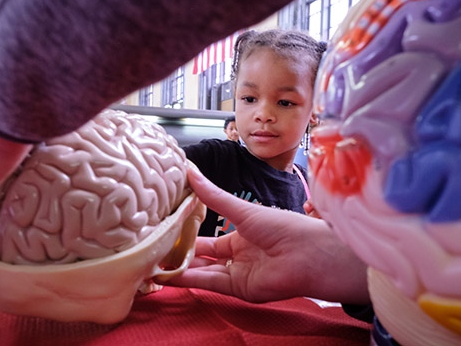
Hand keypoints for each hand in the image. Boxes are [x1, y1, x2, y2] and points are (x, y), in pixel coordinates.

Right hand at [164, 166, 369, 304]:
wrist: (307, 254)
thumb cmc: (282, 226)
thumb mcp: (241, 209)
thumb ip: (213, 196)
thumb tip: (190, 170)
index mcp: (240, 233)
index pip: (207, 237)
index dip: (187, 235)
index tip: (164, 230)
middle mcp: (238, 254)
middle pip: (203, 257)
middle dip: (180, 255)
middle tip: (153, 251)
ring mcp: (238, 273)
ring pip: (203, 272)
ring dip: (181, 270)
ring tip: (154, 265)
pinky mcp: (240, 289)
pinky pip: (211, 284)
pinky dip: (192, 281)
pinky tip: (171, 276)